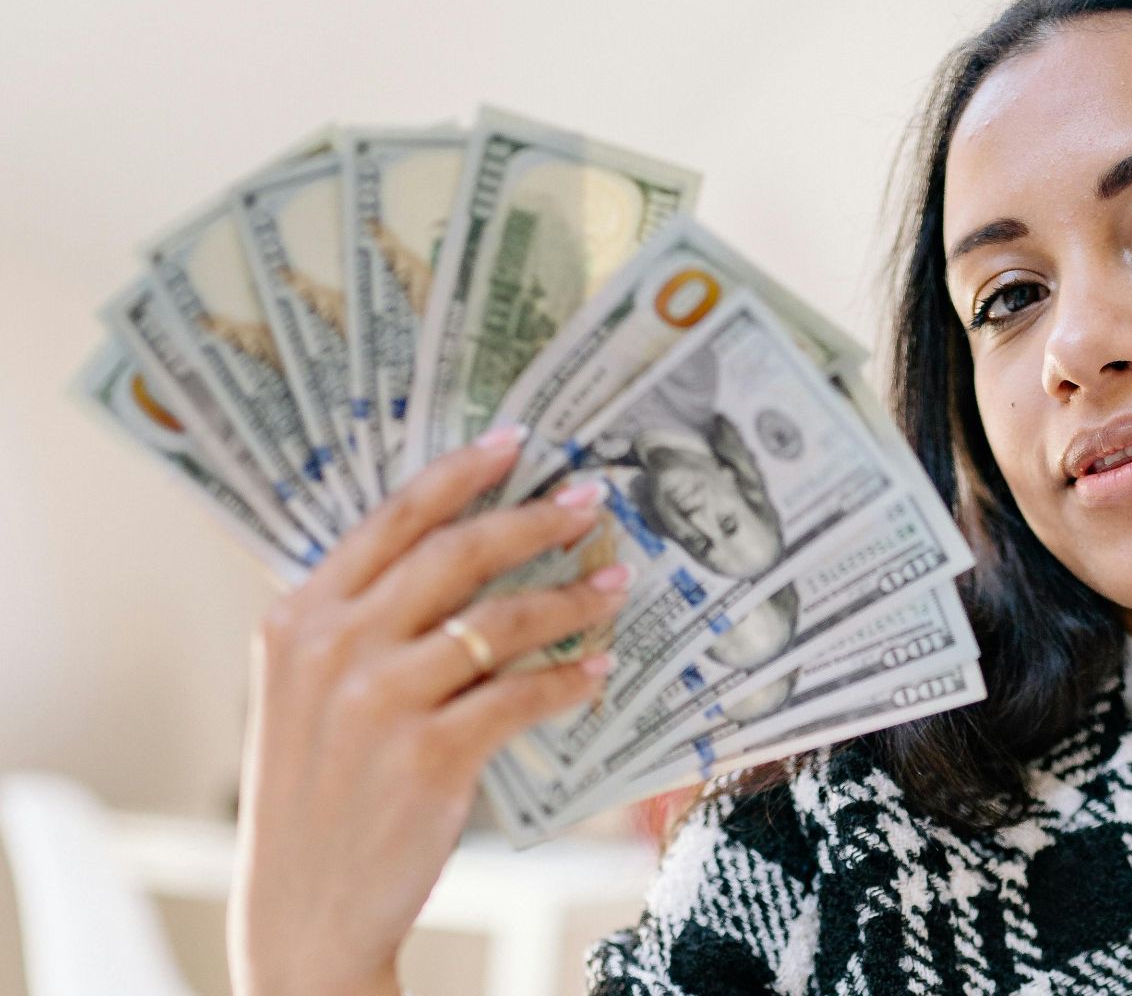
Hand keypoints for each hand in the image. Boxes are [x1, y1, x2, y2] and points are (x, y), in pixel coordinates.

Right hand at [227, 426, 631, 995]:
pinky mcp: (430, 756)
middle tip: (590, 500)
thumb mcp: (304, 692)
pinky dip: (568, 680)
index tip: (516, 443)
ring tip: (615, 585)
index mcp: (297, 619)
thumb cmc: (316, 793)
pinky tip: (598, 672)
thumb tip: (455, 554)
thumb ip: (357, 622)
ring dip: (570, 598)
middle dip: (534, 519)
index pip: (391, 520)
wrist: (304, 908)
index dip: (460, 474)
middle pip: (456, 553)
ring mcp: (380, 702)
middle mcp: (334, 649)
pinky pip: (522, 696)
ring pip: (502, 621)